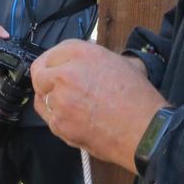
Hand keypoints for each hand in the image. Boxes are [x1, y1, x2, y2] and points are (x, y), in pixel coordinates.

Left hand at [31, 39, 168, 171]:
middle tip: (54, 83)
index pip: (54, 52)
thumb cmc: (139, 99)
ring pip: (40, 97)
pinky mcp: (59, 124)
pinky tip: (71, 116)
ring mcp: (60, 101)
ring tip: (65, 102)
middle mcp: (66, 74)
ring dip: (49, 97)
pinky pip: (48, 117)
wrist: (144, 131)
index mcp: (83, 54)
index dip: (56, 60)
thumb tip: (89, 61)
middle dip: (45, 77)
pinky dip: (56, 116)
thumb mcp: (124, 64)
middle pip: (39, 72)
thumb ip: (100, 59)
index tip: (57, 66)